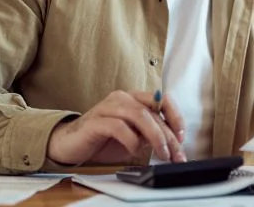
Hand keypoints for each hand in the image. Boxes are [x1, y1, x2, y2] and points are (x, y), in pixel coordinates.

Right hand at [47, 91, 186, 165]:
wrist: (71, 144)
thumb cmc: (104, 139)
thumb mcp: (134, 136)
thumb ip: (150, 134)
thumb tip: (171, 143)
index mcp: (134, 98)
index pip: (162, 99)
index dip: (175, 116)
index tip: (182, 136)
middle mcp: (122, 98)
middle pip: (153, 112)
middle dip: (168, 136)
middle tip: (175, 154)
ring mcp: (108, 107)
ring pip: (139, 115)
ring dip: (155, 136)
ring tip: (161, 153)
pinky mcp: (96, 121)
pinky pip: (119, 127)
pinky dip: (131, 140)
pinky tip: (135, 151)